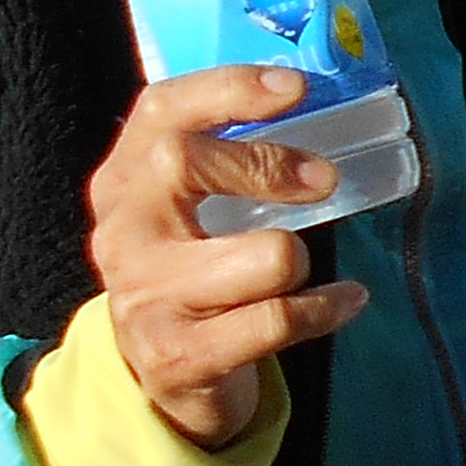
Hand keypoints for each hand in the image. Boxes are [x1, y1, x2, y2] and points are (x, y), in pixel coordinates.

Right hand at [87, 66, 368, 448]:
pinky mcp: (182, 357)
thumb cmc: (191, 271)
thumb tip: (308, 100)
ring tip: (301, 268)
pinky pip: (280, 319)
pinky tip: (343, 299)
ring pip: (261, 256)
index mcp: (121, 183)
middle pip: (184, 163)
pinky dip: (326, 307)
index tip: (294, 88)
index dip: (227, 89)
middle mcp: (122, 233)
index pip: (159, 110)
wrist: (161, 377)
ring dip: (298, 259)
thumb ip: (218, 157)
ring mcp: (147, 298)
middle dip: (268, 164)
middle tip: (324, 179)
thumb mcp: (182, 209)